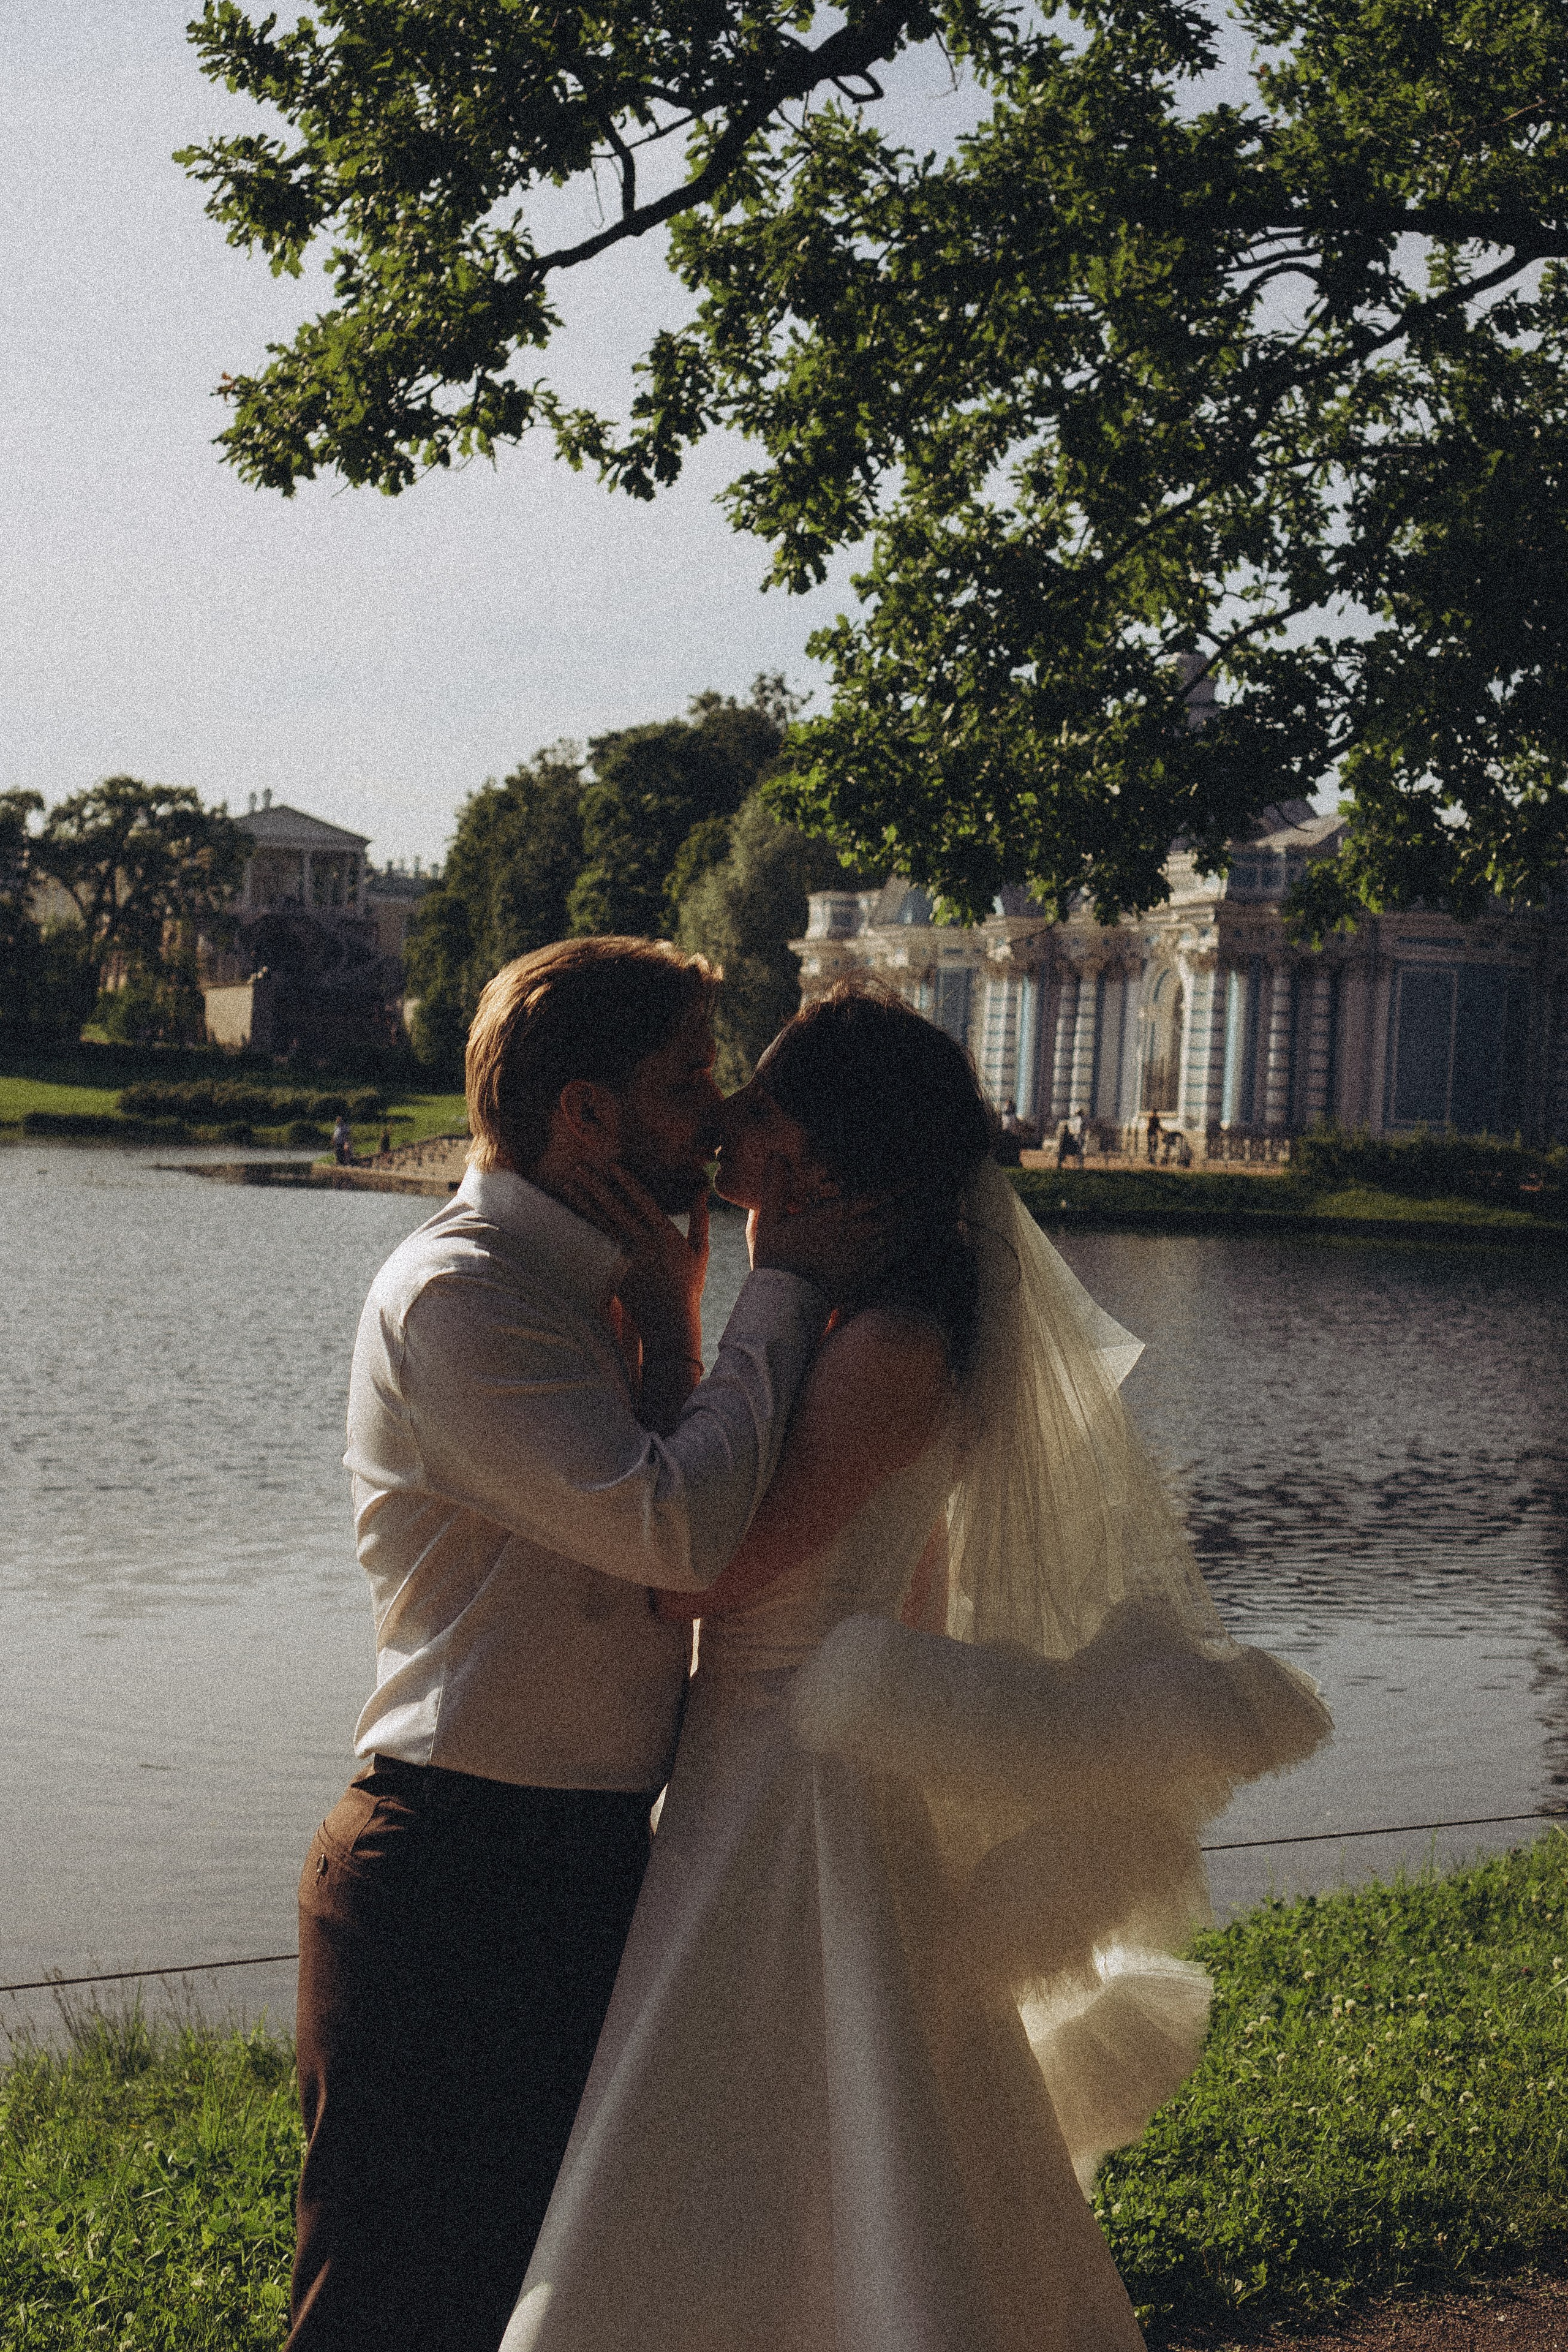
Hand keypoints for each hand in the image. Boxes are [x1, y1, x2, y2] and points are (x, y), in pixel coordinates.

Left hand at [553, 1163, 708, 1362]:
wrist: (669, 1321)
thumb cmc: (688, 1284)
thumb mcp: (700, 1250)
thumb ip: (700, 1217)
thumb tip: (704, 1188)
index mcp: (666, 1236)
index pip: (644, 1202)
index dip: (628, 1183)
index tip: (613, 1166)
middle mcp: (644, 1245)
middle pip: (616, 1209)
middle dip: (597, 1186)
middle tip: (580, 1167)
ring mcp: (626, 1259)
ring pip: (601, 1224)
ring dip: (584, 1202)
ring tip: (570, 1184)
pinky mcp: (614, 1271)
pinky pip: (597, 1245)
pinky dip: (584, 1227)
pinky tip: (572, 1214)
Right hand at [749, 1155, 913, 1304]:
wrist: (783, 1299)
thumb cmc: (774, 1259)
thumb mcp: (767, 1221)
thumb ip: (774, 1187)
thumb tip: (775, 1155)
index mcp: (831, 1217)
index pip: (872, 1198)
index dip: (895, 1188)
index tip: (912, 1181)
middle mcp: (851, 1235)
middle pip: (892, 1218)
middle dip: (908, 1208)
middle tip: (921, 1200)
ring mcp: (859, 1257)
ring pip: (894, 1238)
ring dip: (909, 1227)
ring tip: (920, 1218)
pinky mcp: (861, 1276)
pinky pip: (889, 1259)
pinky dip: (901, 1248)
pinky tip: (907, 1242)